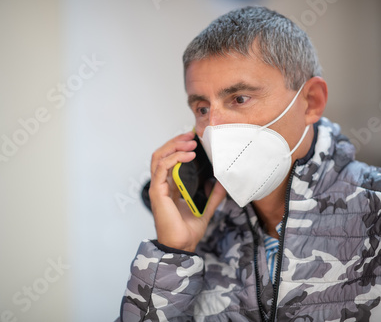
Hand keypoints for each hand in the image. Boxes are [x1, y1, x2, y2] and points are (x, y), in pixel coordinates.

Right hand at [149, 131, 225, 252]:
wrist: (183, 245)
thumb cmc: (188, 231)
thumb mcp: (206, 208)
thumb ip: (213, 195)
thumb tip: (222, 182)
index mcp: (170, 186)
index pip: (169, 159)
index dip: (178, 146)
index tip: (194, 139)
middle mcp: (162, 184)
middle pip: (161, 154)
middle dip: (175, 141)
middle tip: (191, 135)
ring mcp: (158, 187)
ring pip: (158, 157)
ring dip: (174, 146)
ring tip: (190, 142)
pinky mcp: (158, 192)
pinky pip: (162, 168)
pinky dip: (174, 158)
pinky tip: (188, 155)